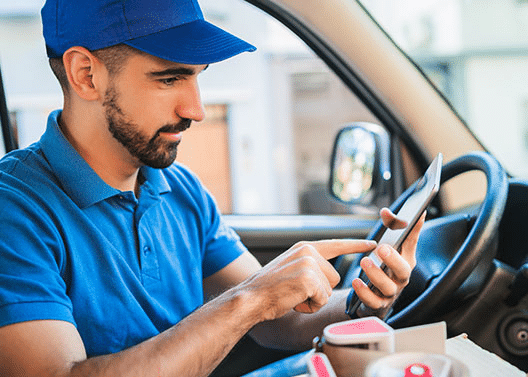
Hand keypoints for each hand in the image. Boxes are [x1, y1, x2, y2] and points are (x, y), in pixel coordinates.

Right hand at [239, 239, 376, 320]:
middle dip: (320, 290)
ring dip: (315, 299)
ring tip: (294, 295)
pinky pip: (322, 299)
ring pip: (329, 289)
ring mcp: (308, 264)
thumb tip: (330, 275)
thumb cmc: (270, 289)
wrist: (251, 297)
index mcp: (304, 248)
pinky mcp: (308, 278)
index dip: (356, 245)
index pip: (336, 244)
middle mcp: (307, 252)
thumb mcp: (292, 268)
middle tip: (297, 291)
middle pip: (335, 277)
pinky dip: (310, 306)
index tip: (373, 244)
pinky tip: (294, 301)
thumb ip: (310, 266)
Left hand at [354, 207, 424, 317]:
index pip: (411, 243)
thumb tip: (386, 211)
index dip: (415, 230)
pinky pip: (373, 301)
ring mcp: (390, 292)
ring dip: (376, 275)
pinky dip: (365, 292)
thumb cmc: (384, 267)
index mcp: (405, 260)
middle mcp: (401, 277)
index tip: (417, 214)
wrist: (375, 295)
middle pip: (403, 271)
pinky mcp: (378, 304)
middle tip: (382, 248)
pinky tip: (356, 281)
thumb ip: (388, 228)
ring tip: (364, 261)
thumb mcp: (387, 247)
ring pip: (387, 287)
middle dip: (393, 259)